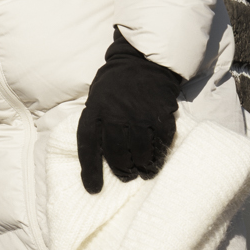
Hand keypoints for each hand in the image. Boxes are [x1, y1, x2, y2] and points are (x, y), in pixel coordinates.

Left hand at [75, 31, 183, 193]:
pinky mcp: (161, 114)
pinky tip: (157, 158)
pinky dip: (160, 154)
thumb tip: (99, 157)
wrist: (143, 60)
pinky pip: (161, 143)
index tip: (93, 189)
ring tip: (144, 170)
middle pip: (118, 154)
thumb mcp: (97, 99)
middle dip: (123, 170)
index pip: (88, 146)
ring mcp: (140, 114)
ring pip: (141, 152)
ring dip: (143, 167)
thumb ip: (97, 123)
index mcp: (95, 110)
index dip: (90, 171)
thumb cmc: (116, 85)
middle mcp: (116, 114)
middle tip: (127, 174)